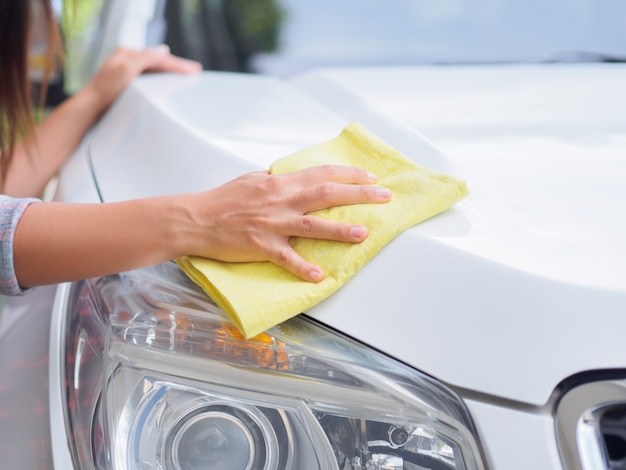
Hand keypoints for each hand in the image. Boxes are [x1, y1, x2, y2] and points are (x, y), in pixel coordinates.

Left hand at [81, 45, 201, 114]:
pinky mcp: (126, 86)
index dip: (178, 64)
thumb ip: (145, 58)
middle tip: (194, 70)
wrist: (90, 109)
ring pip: (154, 71)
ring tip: (184, 75)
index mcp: (126, 54)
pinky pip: (149, 80)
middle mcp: (126, 61)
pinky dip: (161, 81)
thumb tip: (163, 51)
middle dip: (176, 66)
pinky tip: (166, 85)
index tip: (195, 69)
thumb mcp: (126, 68)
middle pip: (158, 62)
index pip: (159, 57)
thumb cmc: (104, 91)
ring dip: (169, 73)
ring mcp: (126, 74)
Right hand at [178, 165, 391, 281]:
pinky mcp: (261, 245)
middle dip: (359, 195)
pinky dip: (303, 268)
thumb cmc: (223, 199)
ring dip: (340, 229)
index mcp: (279, 182)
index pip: (321, 174)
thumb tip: (294, 176)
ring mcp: (272, 223)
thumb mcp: (252, 179)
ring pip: (312, 225)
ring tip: (363, 233)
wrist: (195, 218)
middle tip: (384, 198)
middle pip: (326, 194)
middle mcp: (280, 200)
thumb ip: (277, 179)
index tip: (370, 178)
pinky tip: (320, 276)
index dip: (349, 174)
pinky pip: (286, 258)